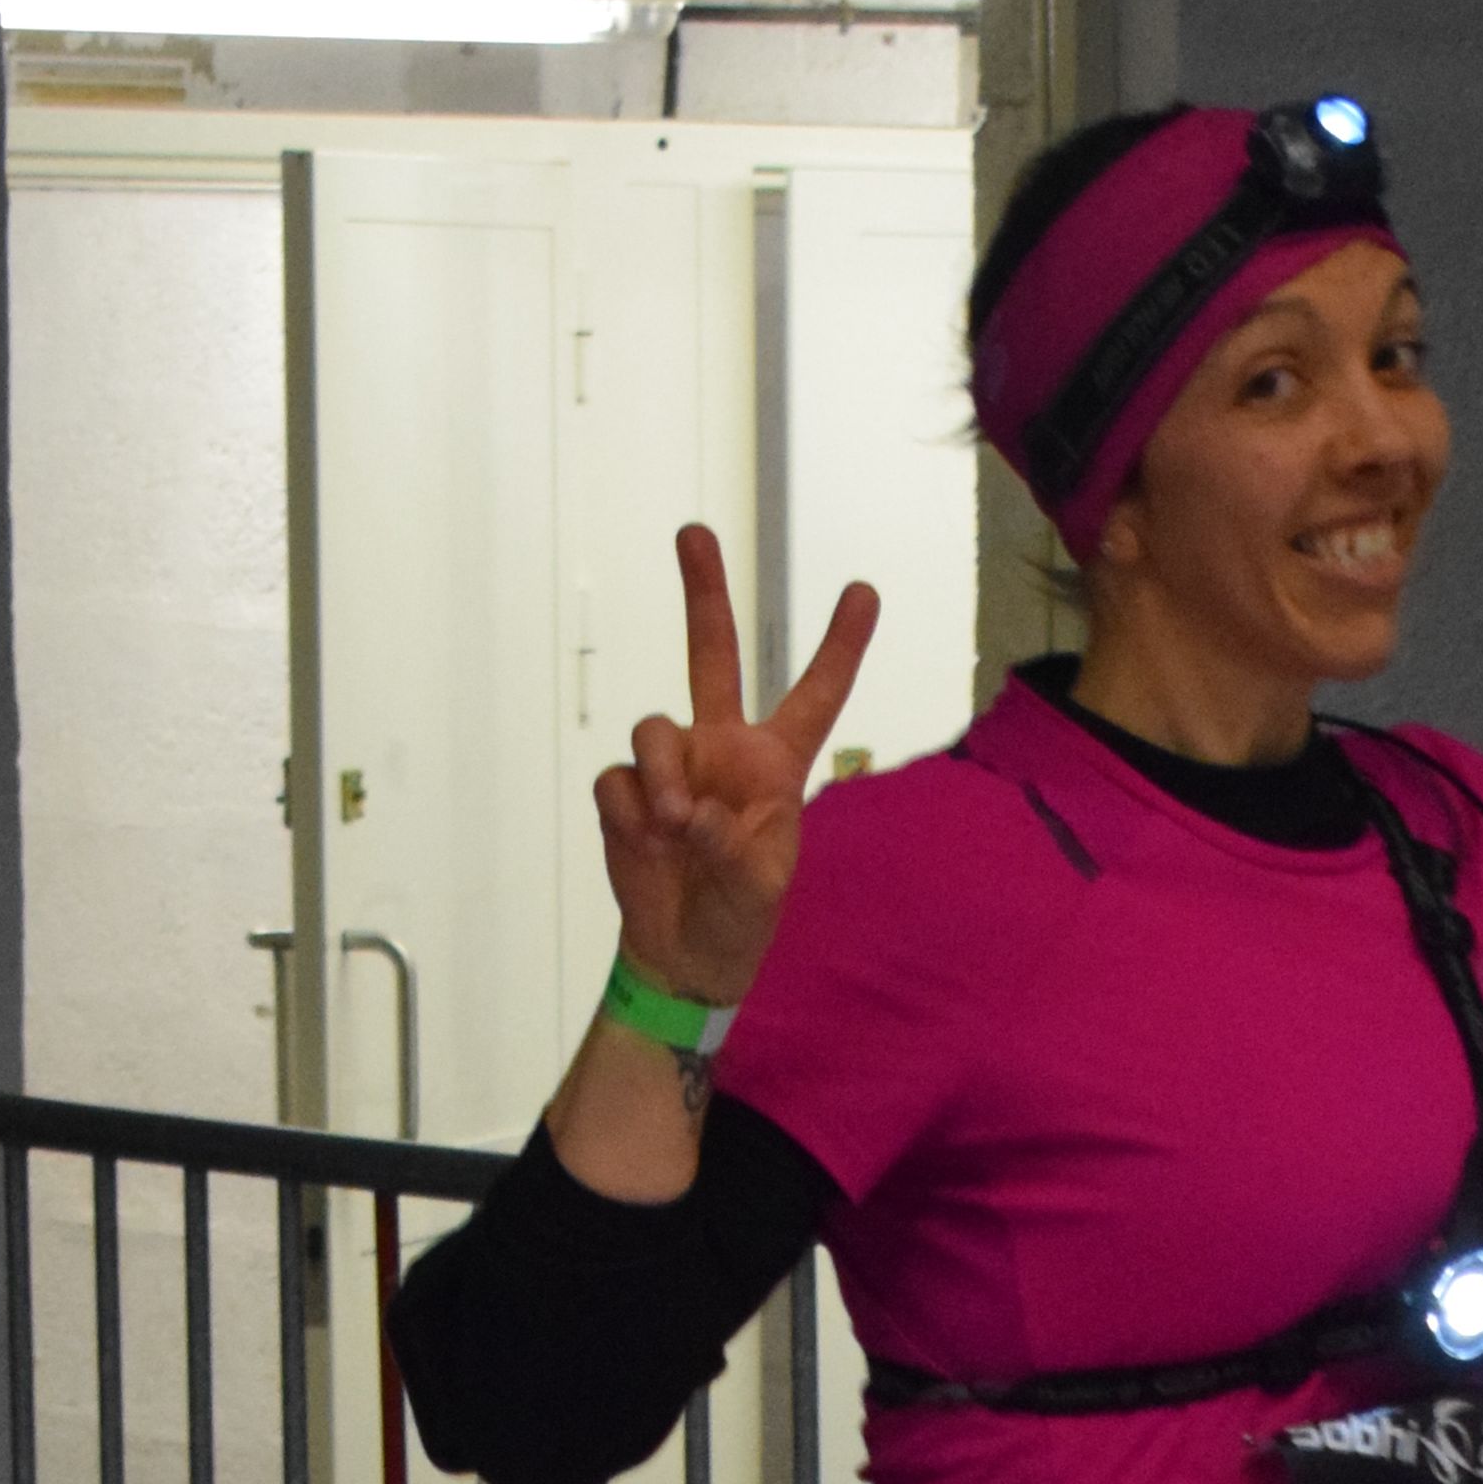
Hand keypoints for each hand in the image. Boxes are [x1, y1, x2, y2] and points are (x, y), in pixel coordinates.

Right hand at [592, 521, 877, 1007]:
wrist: (683, 953)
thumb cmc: (739, 916)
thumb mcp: (758, 889)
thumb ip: (730, 844)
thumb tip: (685, 808)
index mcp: (775, 766)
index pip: (815, 696)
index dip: (840, 646)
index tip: (864, 591)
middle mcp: (721, 750)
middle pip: (712, 654)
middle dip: (704, 592)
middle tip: (693, 531)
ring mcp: (671, 764)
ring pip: (653, 727)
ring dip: (660, 773)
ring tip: (672, 827)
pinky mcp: (626, 790)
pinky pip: (618, 779)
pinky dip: (630, 812)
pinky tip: (643, 845)